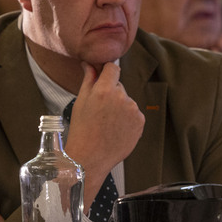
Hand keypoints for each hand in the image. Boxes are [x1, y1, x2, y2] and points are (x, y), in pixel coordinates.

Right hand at [64, 63, 143, 208]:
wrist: (91, 157)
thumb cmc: (82, 129)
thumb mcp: (81, 101)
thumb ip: (89, 79)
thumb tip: (89, 63)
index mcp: (105, 90)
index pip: (112, 68)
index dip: (107, 72)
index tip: (102, 78)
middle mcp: (123, 98)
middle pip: (119, 86)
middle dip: (110, 93)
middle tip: (99, 111)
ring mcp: (134, 110)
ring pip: (126, 101)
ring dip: (119, 107)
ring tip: (107, 123)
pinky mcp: (141, 122)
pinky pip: (134, 114)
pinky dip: (127, 119)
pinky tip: (115, 129)